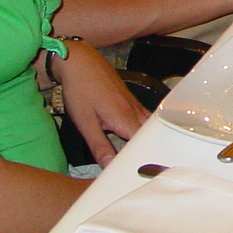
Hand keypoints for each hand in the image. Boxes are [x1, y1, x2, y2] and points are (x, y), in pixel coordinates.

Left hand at [50, 42, 148, 165]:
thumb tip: (109, 166)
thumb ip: (99, 145)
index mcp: (123, 118)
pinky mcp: (130, 98)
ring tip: (150, 153)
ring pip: (150, 124)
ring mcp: (133, 103)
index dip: (145, 157)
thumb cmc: (80, 90)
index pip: (142, 143)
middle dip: (153, 148)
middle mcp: (133, 110)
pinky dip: (147, 127)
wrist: (79, 62)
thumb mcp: (84, 122)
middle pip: (151, 133)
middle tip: (152, 165)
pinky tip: (142, 133)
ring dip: (151, 137)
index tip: (146, 169)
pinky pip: (145, 116)